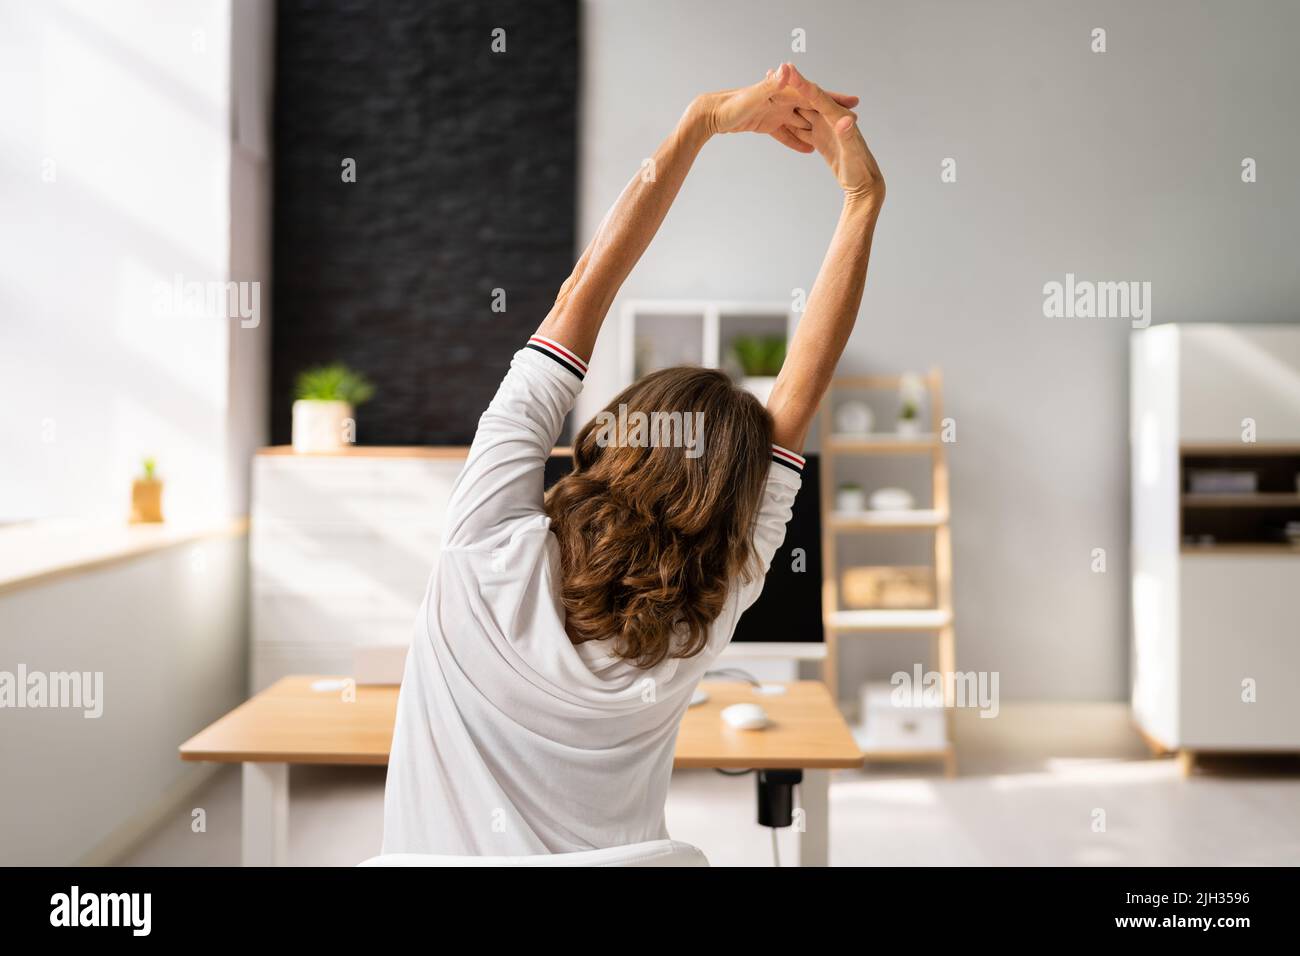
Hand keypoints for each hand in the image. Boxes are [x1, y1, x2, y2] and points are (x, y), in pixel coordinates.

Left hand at [702, 63, 859, 154]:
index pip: (816, 95)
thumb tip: (787, 69)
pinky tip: (807, 151)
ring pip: (801, 122)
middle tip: (853, 123)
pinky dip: (795, 141)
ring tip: (835, 141)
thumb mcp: (754, 96)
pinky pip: (784, 134)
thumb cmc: (730, 106)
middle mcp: (781, 99)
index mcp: (783, 92)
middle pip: (813, 108)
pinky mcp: (765, 123)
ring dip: (817, 130)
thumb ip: (772, 85)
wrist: (709, 114)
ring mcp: (774, 111)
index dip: (835, 100)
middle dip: (832, 115)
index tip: (855, 105)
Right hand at [785, 65, 883, 203]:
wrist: (864, 185)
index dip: (802, 82)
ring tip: (773, 89)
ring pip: (803, 111)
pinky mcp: (821, 139)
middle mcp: (830, 119)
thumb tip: (846, 120)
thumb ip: (848, 136)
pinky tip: (779, 116)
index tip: (787, 68)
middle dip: (792, 86)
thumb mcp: (853, 154)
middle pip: (807, 98)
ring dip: (790, 101)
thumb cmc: (861, 170)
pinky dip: (792, 121)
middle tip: (771, 71)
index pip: (817, 96)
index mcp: (837, 118)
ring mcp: (825, 128)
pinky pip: (803, 128)